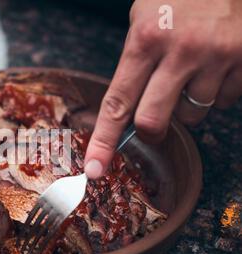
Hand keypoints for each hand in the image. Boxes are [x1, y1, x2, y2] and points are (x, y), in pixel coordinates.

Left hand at [85, 0, 241, 177]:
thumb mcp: (144, 20)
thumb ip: (134, 64)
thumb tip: (127, 112)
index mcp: (146, 40)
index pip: (117, 103)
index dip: (104, 141)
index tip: (94, 169)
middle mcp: (181, 51)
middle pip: (153, 121)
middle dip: (149, 131)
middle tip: (150, 124)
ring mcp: (216, 57)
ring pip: (192, 116)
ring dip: (186, 106)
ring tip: (191, 72)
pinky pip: (223, 102)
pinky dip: (215, 92)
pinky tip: (215, 65)